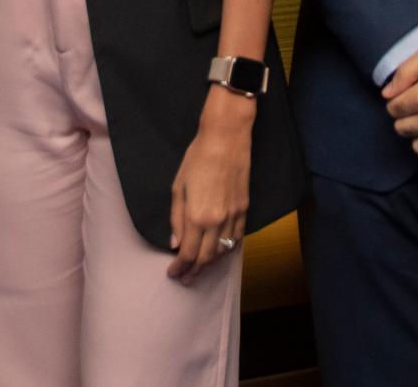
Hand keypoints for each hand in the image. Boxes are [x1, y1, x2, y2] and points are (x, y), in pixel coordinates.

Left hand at [168, 88, 254, 283]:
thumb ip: (176, 219)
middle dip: (194, 271)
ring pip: (223, 251)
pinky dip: (227, 249)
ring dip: (210, 263)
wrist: (226, 139)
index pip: (188, 253)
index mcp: (196, 217)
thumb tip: (175, 243)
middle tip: (186, 278)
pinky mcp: (244, 209)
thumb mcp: (178, 187)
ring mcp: (233, 216)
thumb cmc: (197, 159)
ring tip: (201, 268)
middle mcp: (216, 221)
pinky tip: (220, 251)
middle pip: (206, 258)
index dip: (180, 267)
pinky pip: (237, 238)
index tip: (173, 273)